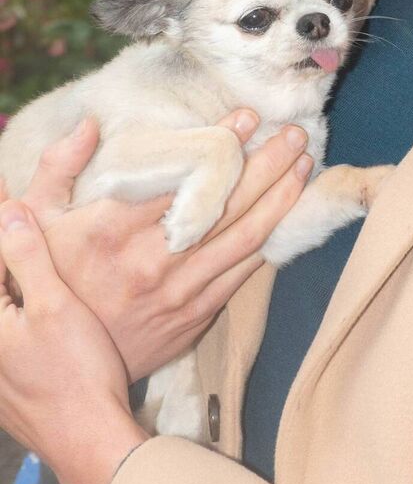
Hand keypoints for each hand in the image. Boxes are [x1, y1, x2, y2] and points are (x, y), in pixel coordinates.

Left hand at [0, 193, 147, 483]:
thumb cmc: (76, 372)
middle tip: (20, 212)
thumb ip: (28, 258)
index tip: (6, 187)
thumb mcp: (55, 306)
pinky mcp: (9, 379)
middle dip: (14, 250)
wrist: (88, 440)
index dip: (2, 220)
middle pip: (0, 283)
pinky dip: (19, 301)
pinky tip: (39, 289)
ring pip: (5, 305)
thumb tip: (10, 213)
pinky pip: (10, 327)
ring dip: (17, 275)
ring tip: (30, 244)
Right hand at [19, 111, 312, 381]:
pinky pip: (244, 271)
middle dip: (267, 163)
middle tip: (294, 133)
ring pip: (245, 236)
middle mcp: (152, 258)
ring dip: (280, 197)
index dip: (220, 143)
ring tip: (304, 163)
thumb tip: (90, 124)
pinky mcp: (197, 313)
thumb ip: (59, 167)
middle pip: (225, 202)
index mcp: (113, 228)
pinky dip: (271, 239)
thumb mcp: (37, 221)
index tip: (248, 116)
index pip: (181, 176)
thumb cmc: (51, 281)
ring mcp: (180, 289)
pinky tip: (288, 213)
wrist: (62, 367)